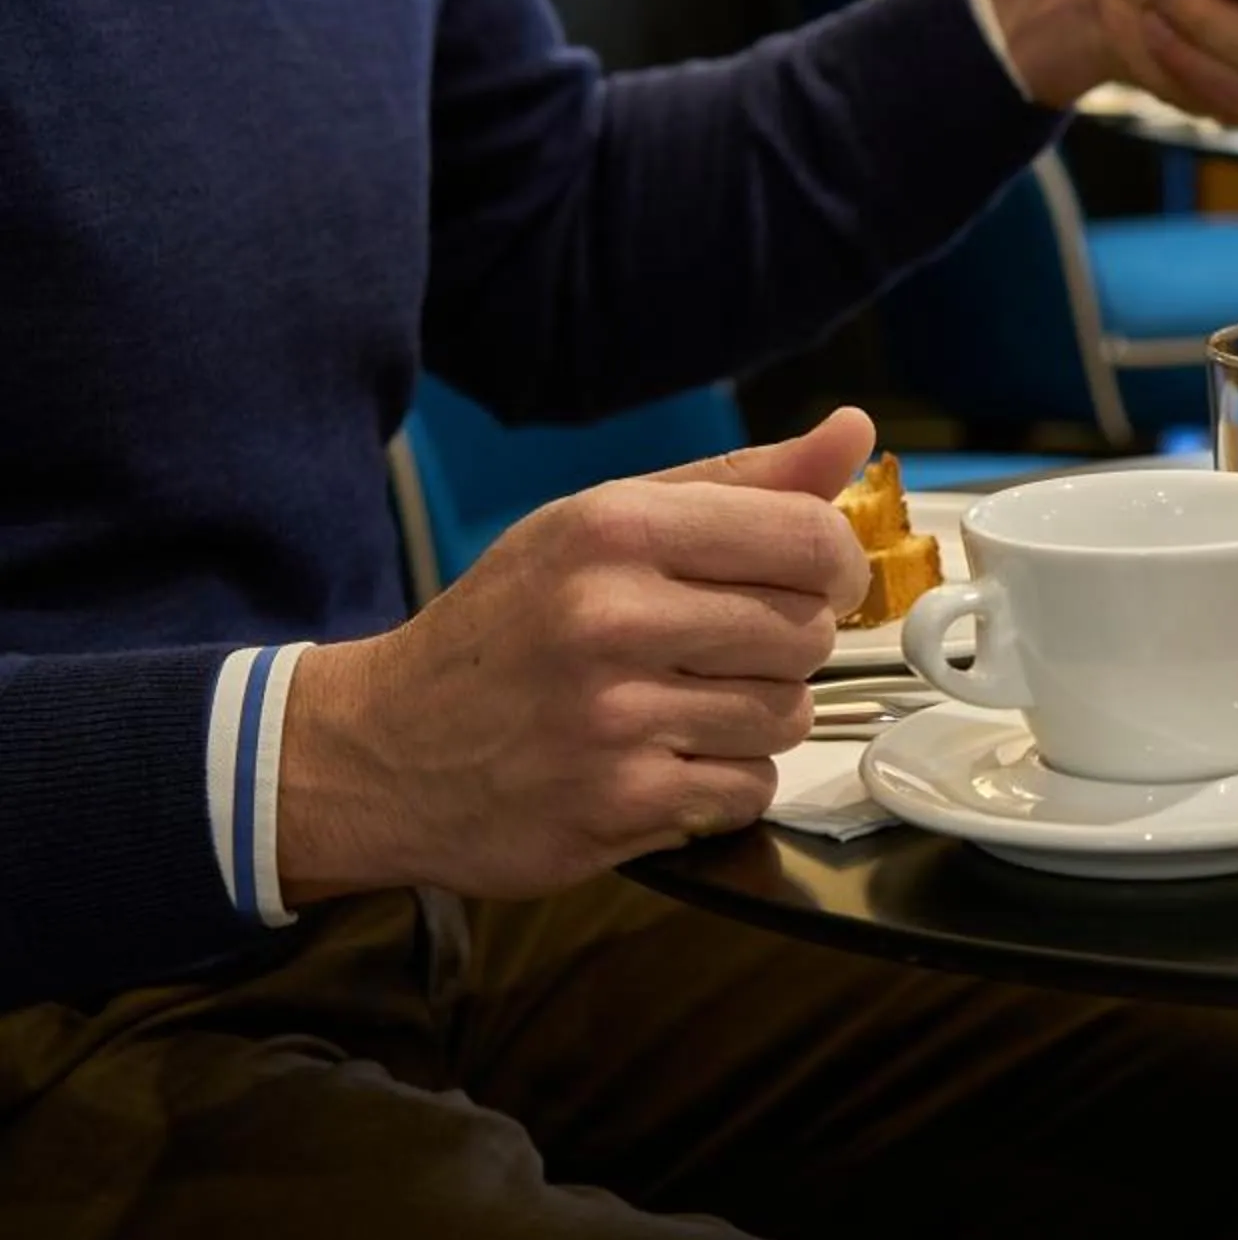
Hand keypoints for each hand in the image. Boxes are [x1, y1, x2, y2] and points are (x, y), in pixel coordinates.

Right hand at [277, 410, 875, 902]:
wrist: (380, 750)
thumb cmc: (511, 626)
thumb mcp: (602, 524)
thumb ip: (738, 482)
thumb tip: (854, 432)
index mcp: (612, 530)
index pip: (807, 538)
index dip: (838, 563)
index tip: (822, 579)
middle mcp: (610, 619)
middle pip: (808, 631)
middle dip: (787, 643)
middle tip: (724, 647)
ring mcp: (613, 721)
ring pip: (790, 714)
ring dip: (758, 715)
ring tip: (684, 703)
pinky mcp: (618, 807)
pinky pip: (750, 789)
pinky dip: (725, 781)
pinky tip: (663, 759)